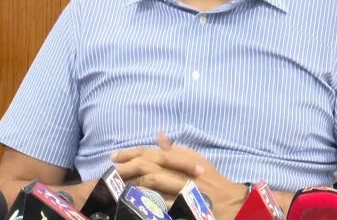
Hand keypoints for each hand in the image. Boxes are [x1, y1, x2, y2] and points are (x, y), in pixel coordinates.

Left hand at [112, 131, 247, 218]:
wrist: (226, 199)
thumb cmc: (208, 177)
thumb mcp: (191, 157)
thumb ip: (172, 147)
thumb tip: (159, 132)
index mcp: (177, 157)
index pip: (149, 151)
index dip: (130, 153)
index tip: (114, 156)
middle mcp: (176, 168)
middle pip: (146, 164)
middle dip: (126, 167)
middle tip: (110, 171)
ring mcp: (178, 185)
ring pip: (150, 180)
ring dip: (132, 182)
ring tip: (117, 185)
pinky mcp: (179, 202)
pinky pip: (159, 200)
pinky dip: (145, 198)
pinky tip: (133, 199)